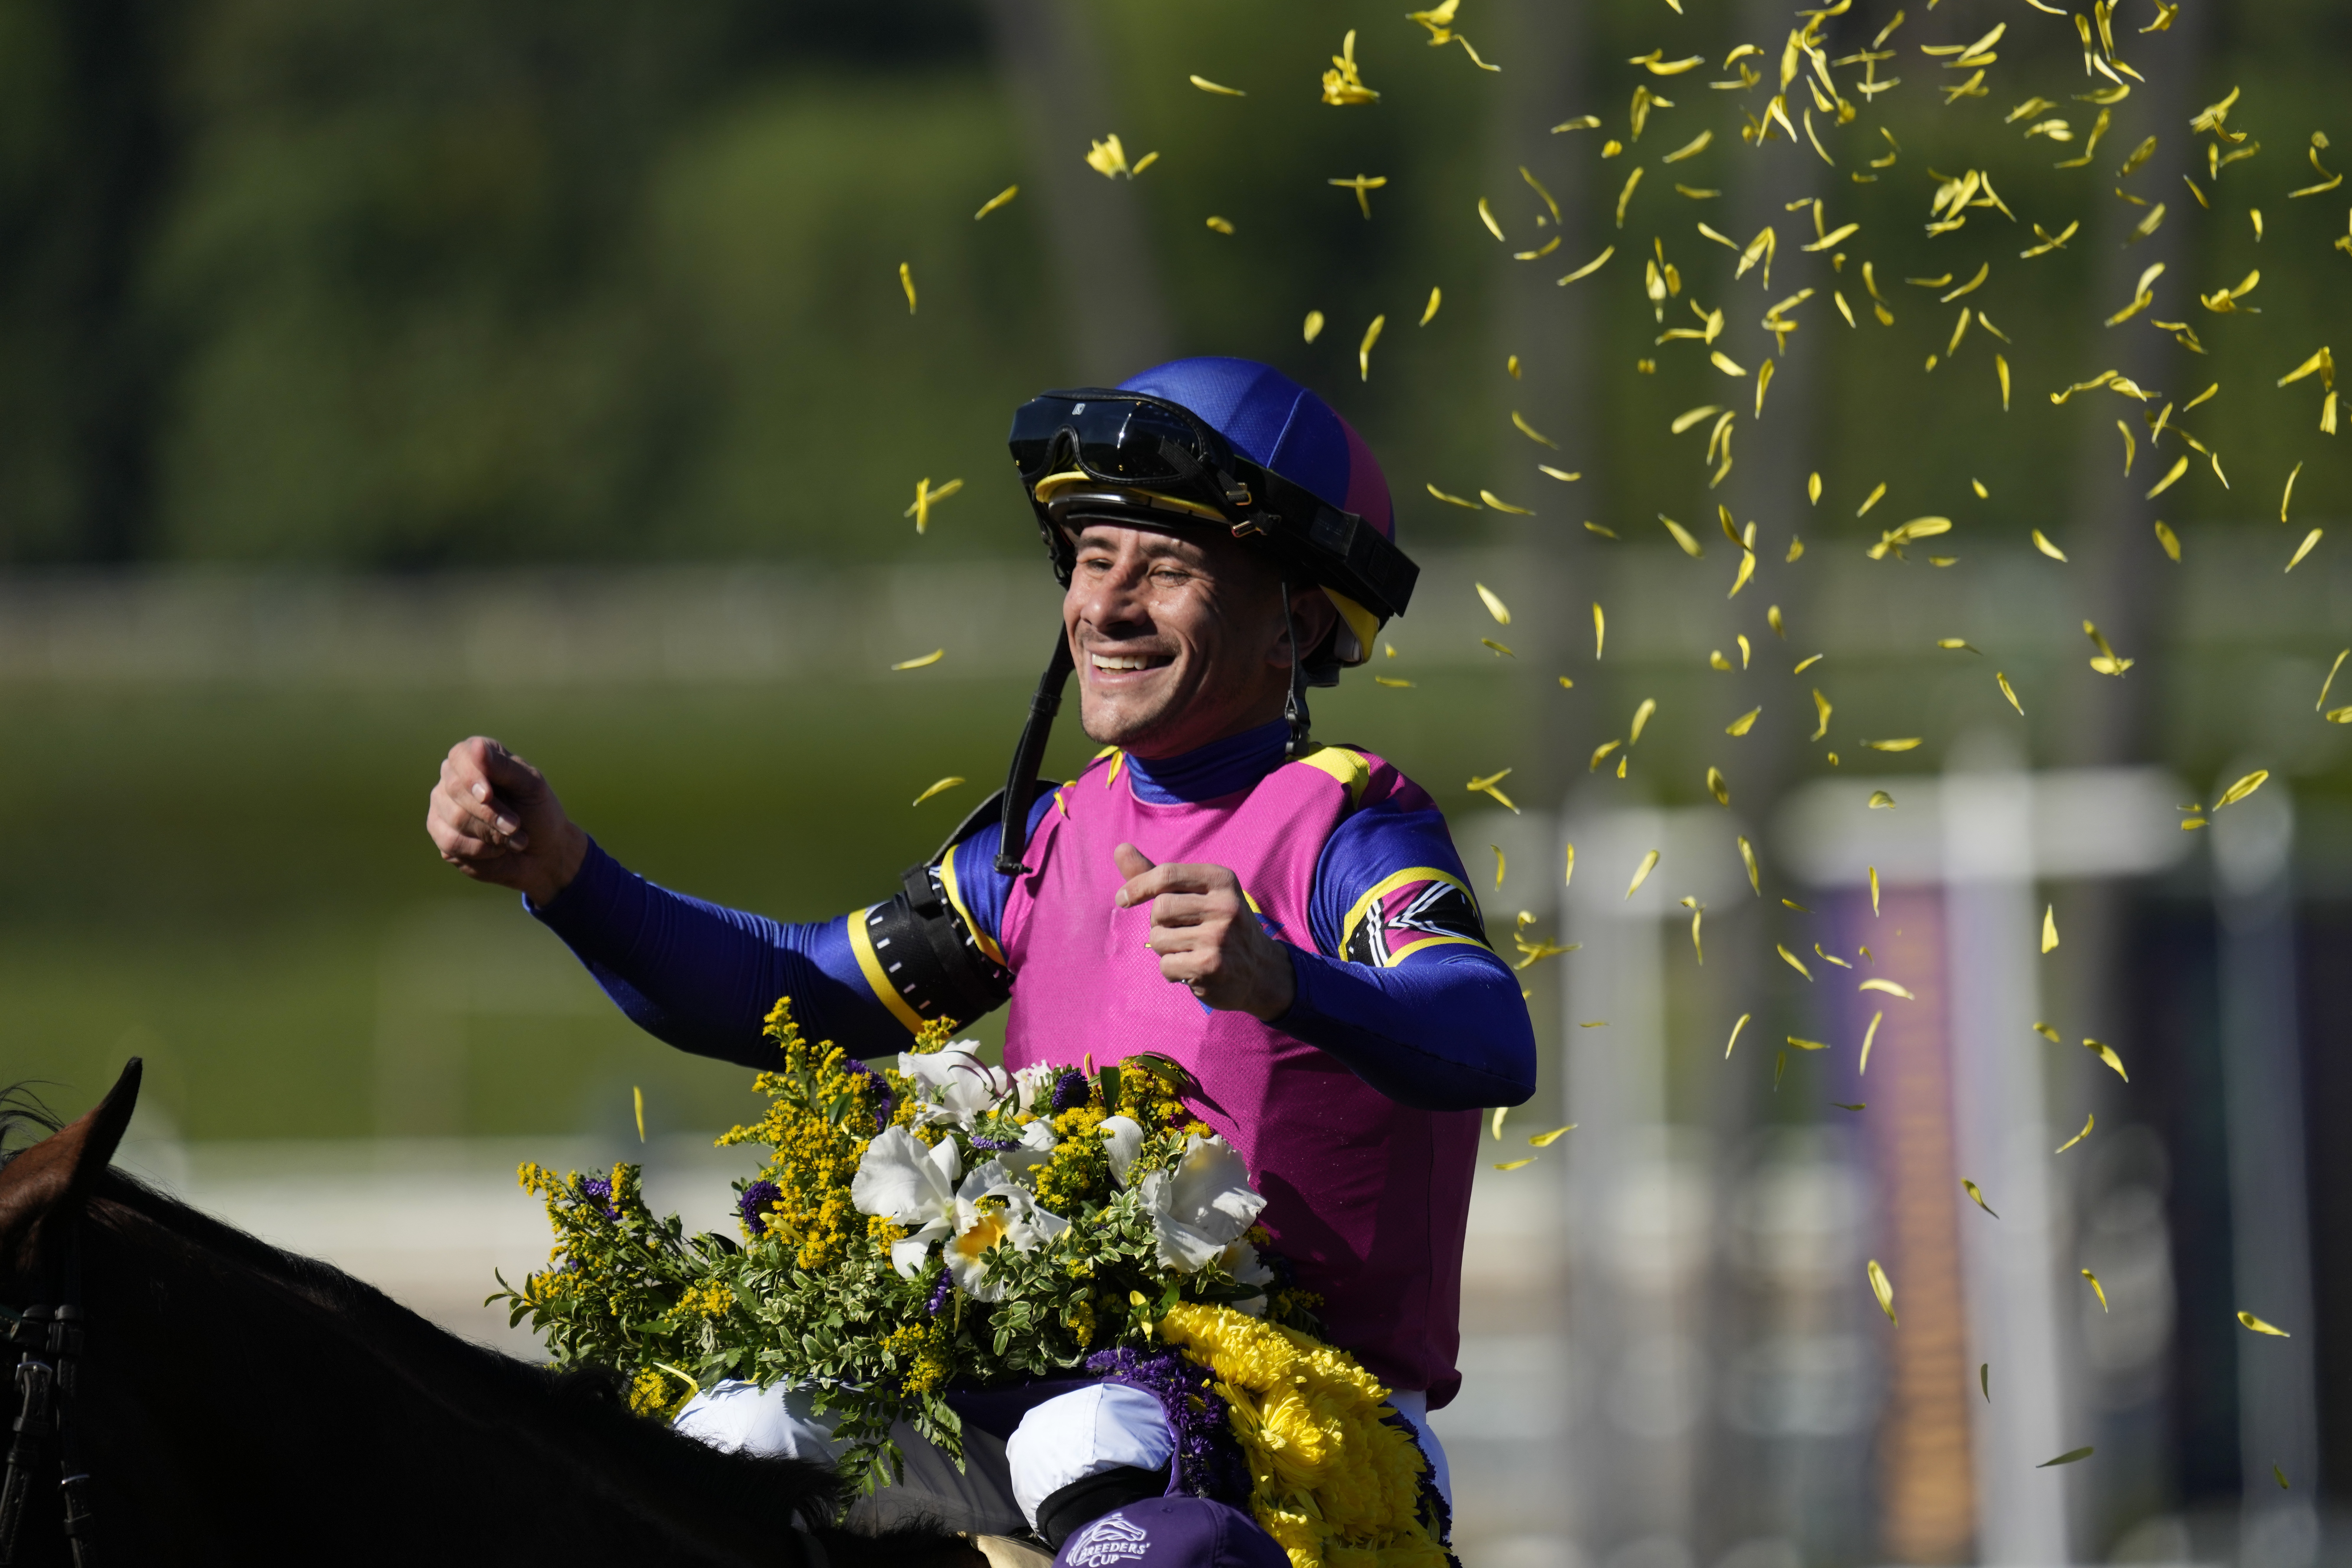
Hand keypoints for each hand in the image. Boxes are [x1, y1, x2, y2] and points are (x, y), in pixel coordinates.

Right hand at [425, 736, 587, 906]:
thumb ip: (504, 767)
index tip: (488, 796)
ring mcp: (443, 805)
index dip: (472, 777)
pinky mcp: (441, 833)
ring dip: (490, 833)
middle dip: (490, 813)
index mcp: (477, 757)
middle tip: (515, 826)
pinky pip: (450, 842)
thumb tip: (476, 746)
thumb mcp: (531, 786)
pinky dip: (480, 850)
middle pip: (455, 789)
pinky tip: (497, 850)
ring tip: (513, 838)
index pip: (460, 756)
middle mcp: (455, 778)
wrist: (543, 853)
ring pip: (454, 818)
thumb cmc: (538, 812)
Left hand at [1112, 843, 1295, 1020]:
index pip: (1167, 875)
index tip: (1122, 898)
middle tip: (1178, 931)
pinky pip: (1166, 966)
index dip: (1138, 886)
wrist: (1259, 969)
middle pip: (1160, 908)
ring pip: (1159, 939)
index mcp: (1222, 879)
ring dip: (1164, 949)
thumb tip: (1120, 849)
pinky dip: (1171, 971)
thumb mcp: (1196, 894)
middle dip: (1158, 923)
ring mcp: (1220, 937)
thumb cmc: (1217, 924)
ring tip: (1188, 950)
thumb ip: (1157, 875)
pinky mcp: (1212, 966)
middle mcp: (1225, 906)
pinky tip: (1191, 970)